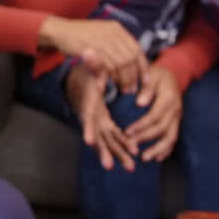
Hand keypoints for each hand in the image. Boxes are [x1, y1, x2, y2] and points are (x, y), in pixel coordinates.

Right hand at [39, 16, 147, 92]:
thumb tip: (130, 62)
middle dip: (132, 76)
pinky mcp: (90, 48)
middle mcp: (112, 33)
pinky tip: (107, 84)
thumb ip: (116, 45)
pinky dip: (108, 77)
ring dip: (122, 79)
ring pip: (119, 63)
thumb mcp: (101, 34)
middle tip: (130, 90)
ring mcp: (101, 40)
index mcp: (117, 29)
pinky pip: (104, 66)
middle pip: (130, 58)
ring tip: (121, 90)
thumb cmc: (80, 36)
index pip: (137, 49)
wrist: (59, 31)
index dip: (143, 67)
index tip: (145, 81)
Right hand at [66, 55, 136, 171]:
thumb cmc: (89, 73)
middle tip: (110, 165)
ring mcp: (100, 122)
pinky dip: (124, 145)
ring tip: (130, 166)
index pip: (87, 116)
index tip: (89, 142)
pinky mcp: (107, 124)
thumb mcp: (92, 66)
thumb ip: (93, 61)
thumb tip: (88, 51)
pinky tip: (134, 154)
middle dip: (104, 151)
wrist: (84, 80)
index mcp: (89, 103)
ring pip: (109, 140)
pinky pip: (116, 136)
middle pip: (97, 135)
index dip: (88, 128)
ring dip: (118, 153)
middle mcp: (93, 116)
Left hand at [125, 65, 181, 161]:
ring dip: (158, 149)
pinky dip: (167, 149)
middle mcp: (175, 110)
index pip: (154, 116)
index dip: (141, 126)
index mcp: (169, 98)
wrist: (173, 74)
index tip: (127, 133)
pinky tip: (157, 158)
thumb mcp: (151, 75)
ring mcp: (177, 118)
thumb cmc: (157, 74)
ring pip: (171, 137)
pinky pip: (173, 138)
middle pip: (161, 128)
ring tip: (144, 158)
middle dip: (145, 138)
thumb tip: (140, 103)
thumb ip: (146, 89)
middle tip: (130, 147)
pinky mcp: (176, 123)